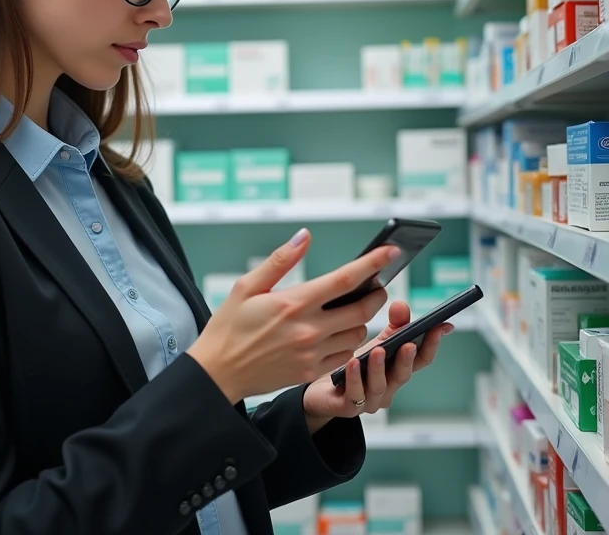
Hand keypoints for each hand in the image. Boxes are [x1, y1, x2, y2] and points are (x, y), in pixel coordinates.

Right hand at [188, 228, 390, 403]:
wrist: (218, 372)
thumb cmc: (229, 326)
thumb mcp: (247, 286)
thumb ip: (281, 260)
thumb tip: (305, 236)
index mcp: (293, 303)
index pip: (345, 279)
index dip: (372, 263)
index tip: (390, 252)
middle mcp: (308, 329)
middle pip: (363, 309)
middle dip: (377, 295)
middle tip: (377, 286)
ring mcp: (312, 353)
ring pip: (358, 334)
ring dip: (363, 319)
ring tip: (353, 310)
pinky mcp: (310, 371)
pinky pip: (345, 355)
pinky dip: (350, 341)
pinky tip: (339, 333)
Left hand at [300, 300, 452, 431]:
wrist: (321, 392)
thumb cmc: (352, 366)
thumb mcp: (374, 342)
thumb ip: (392, 326)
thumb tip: (401, 305)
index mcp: (397, 371)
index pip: (421, 359)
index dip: (433, 343)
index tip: (443, 325)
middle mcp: (388, 389)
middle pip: (403, 375)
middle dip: (408, 359)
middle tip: (409, 343)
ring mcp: (370, 401)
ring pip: (380, 386)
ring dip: (380, 368)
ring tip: (378, 350)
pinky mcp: (348, 407)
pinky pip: (354, 394)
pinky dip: (355, 378)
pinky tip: (353, 363)